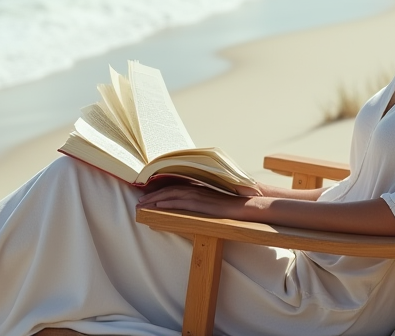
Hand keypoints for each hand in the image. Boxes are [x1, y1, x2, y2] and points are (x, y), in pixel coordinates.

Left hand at [136, 184, 268, 220]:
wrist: (256, 203)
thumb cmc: (243, 203)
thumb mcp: (224, 200)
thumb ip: (212, 200)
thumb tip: (203, 205)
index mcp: (204, 187)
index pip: (178, 187)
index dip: (162, 190)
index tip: (149, 195)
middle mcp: (200, 188)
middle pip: (171, 189)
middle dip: (153, 195)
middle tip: (139, 201)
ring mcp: (201, 195)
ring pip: (172, 194)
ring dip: (155, 200)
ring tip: (141, 206)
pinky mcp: (203, 203)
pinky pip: (180, 202)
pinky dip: (166, 204)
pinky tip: (155, 207)